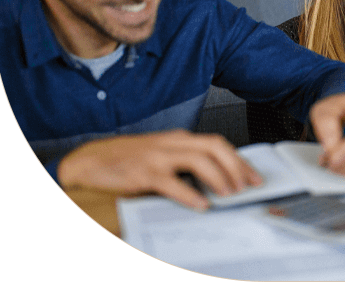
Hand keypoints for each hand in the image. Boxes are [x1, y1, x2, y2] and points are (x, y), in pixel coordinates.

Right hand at [57, 129, 262, 209]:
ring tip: (229, 194)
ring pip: (198, 160)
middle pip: (215, 146)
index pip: (218, 144)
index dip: (239, 160)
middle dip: (236, 166)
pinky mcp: (143, 172)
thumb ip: (185, 164)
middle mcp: (172, 143)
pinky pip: (172, 182)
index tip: (254, 176)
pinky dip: (189, 194)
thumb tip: (217, 181)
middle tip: (247, 186)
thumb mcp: (162, 156)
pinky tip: (200, 204)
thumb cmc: (128, 159)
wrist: (90, 159)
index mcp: (180, 139)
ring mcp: (158, 156)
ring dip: (218, 177)